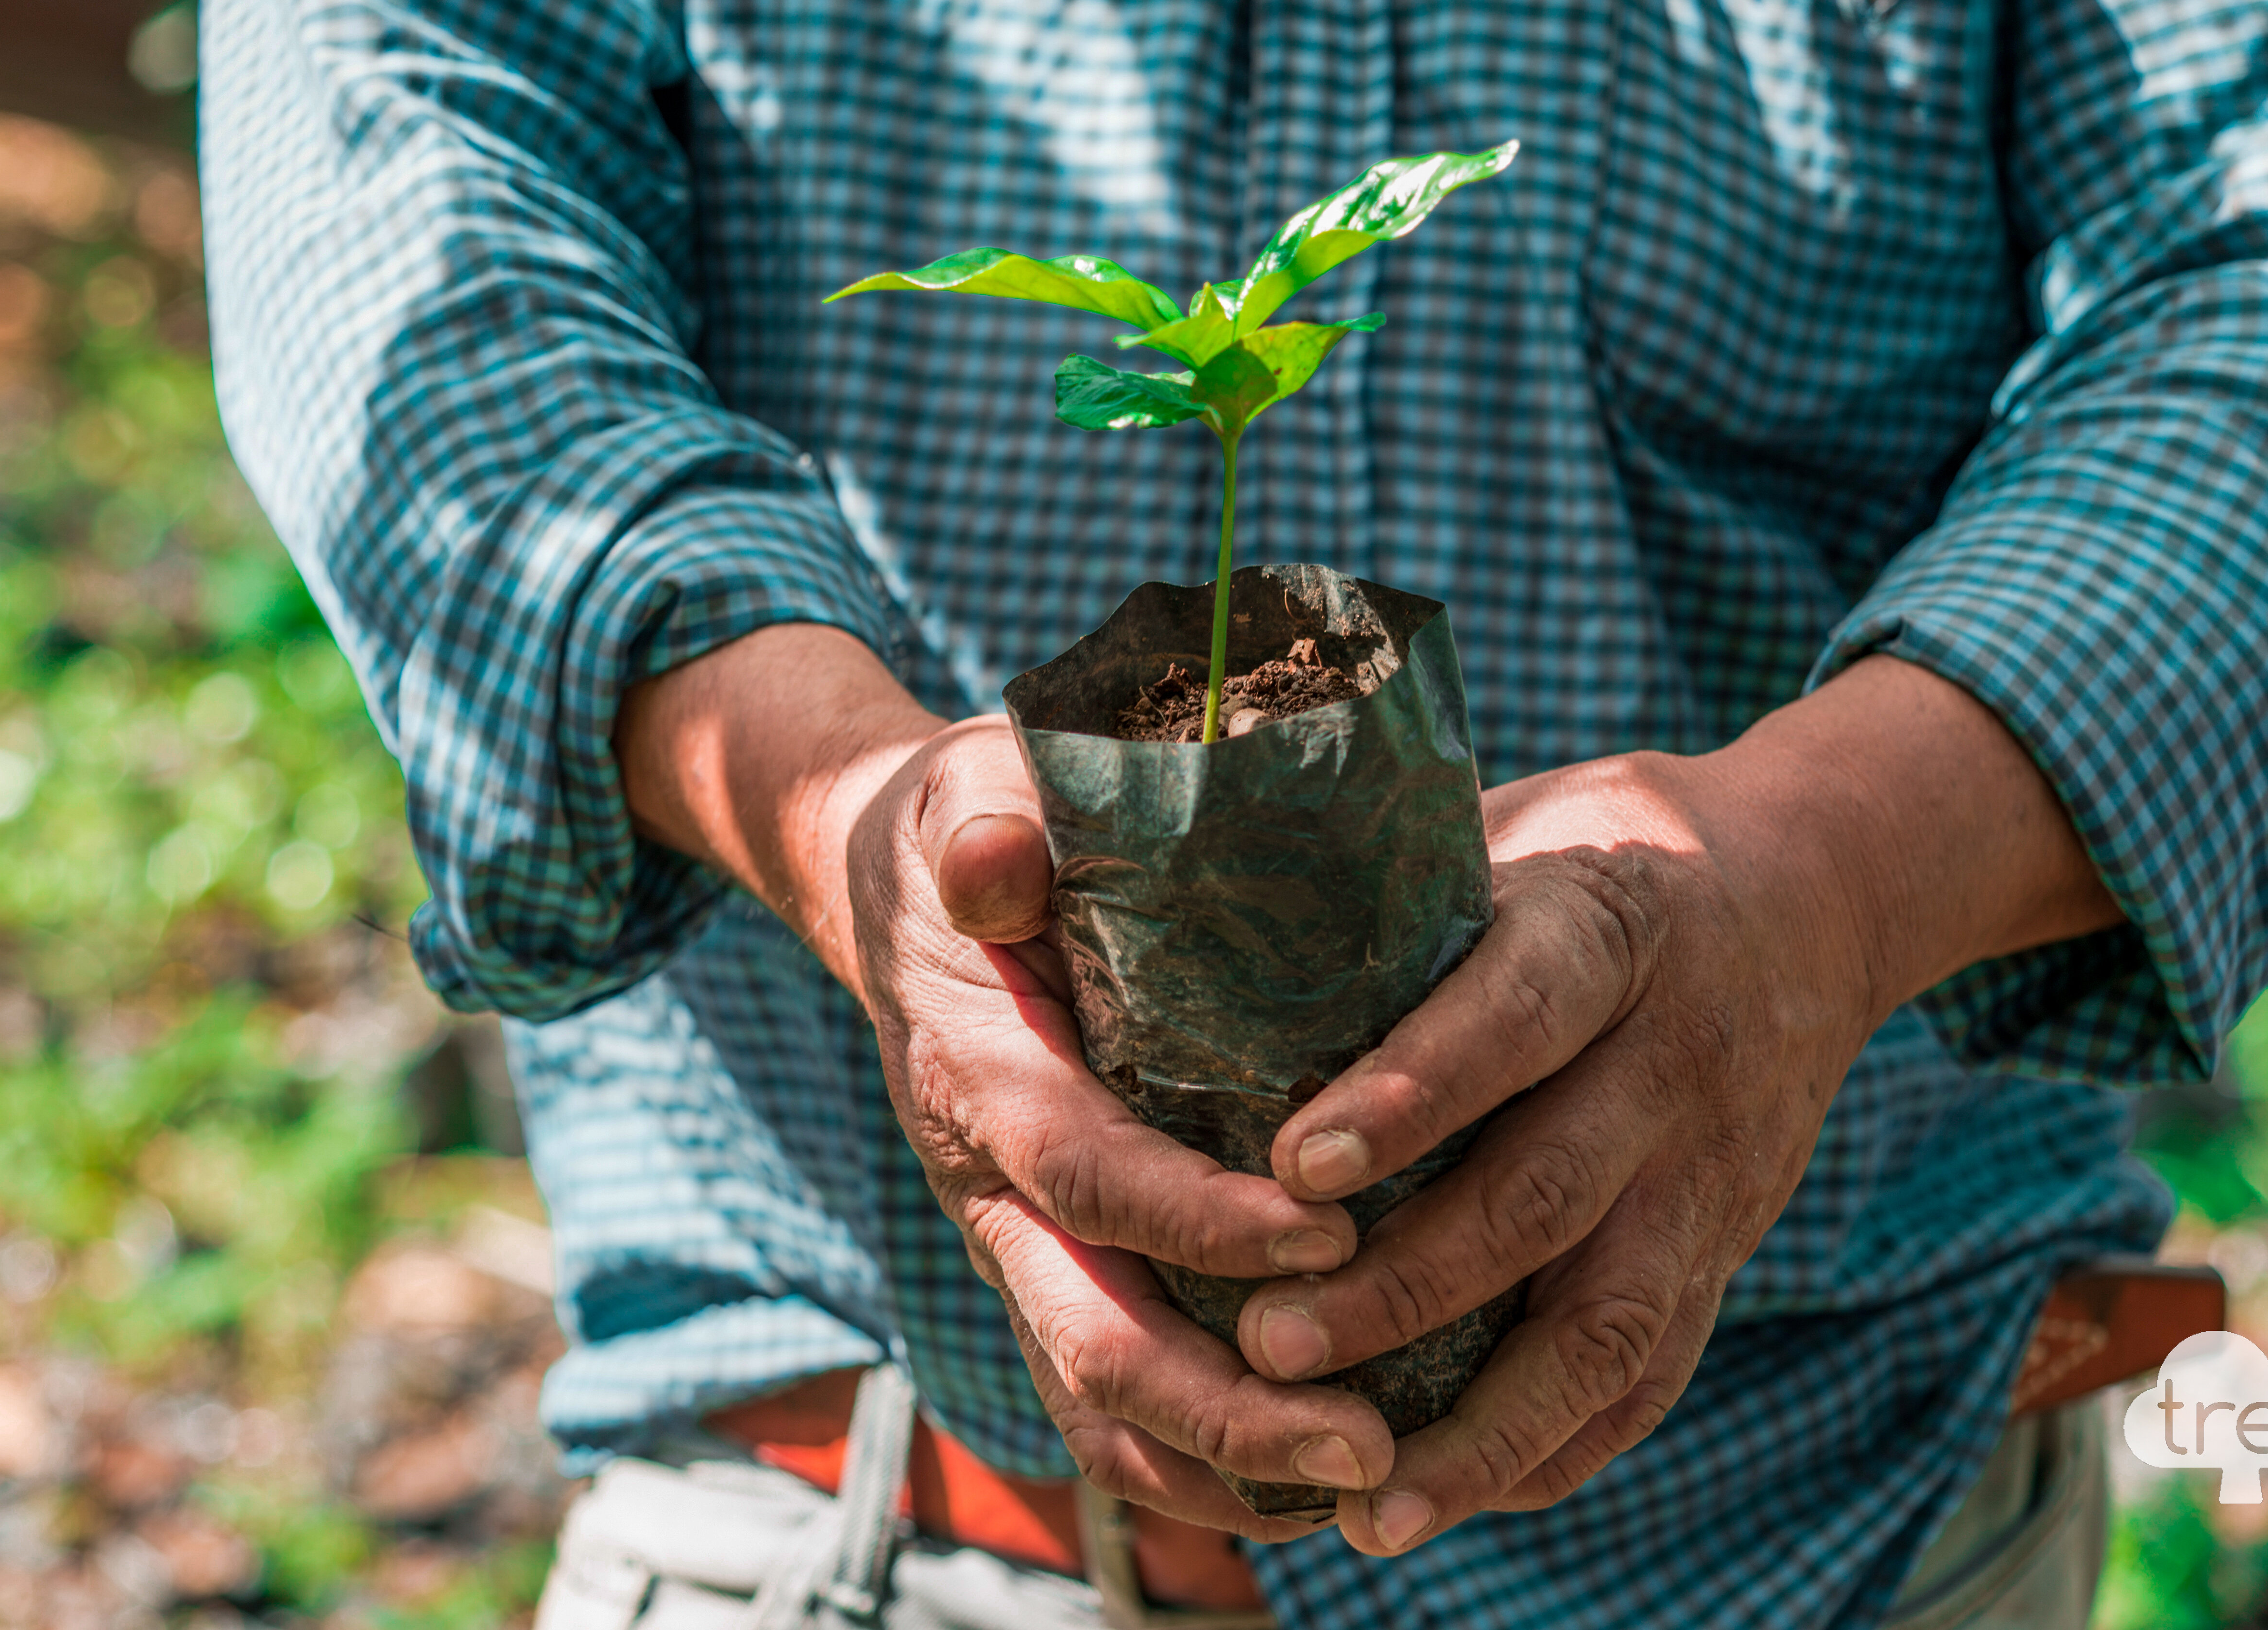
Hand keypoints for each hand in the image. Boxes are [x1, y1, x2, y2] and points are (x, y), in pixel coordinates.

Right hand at [616, 627, 1397, 1539]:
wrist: (896, 884)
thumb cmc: (973, 822)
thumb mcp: (972, 784)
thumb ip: (988, 817)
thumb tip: (997, 854)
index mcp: (978, 1073)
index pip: (1090, 1173)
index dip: (1198, 1221)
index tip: (1328, 1236)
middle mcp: (987, 1187)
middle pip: (1092, 1336)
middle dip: (1227, 1407)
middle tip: (1371, 1438)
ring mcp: (1013, 1244)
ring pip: (1098, 1402)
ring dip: (1226, 1462)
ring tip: (1369, 1477)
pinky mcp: (1048, 1270)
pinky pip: (1106, 1403)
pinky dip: (1198, 1465)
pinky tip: (1314, 1482)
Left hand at [1224, 655, 2121, 1553]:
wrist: (1809, 894)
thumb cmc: (1591, 857)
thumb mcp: (1507, 830)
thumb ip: (1382, 891)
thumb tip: (1183, 909)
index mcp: (1608, 929)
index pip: (1512, 1015)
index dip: (1410, 1092)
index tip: (1293, 1161)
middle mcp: (1670, 1062)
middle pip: (1544, 1196)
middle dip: (1403, 1288)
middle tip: (1266, 1347)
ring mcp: (1710, 1177)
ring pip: (1605, 1324)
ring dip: (1480, 1429)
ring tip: (1363, 1503)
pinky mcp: (1723, 1255)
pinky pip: (1645, 1380)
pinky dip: (1547, 1455)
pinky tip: (1441, 1503)